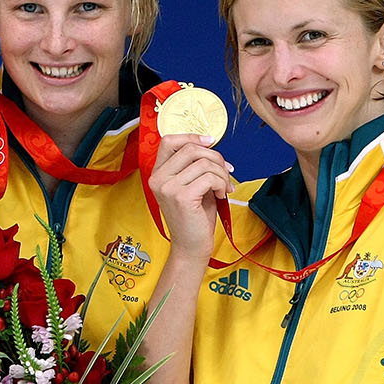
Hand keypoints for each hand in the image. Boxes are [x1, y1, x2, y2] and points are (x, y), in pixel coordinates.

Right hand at [148, 134, 232, 259]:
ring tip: (225, 187)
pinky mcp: (182, 197)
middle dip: (215, 157)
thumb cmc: (194, 217)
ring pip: (204, 163)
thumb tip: (211, 145)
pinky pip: (210, 177)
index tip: (210, 142)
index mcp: (158, 173)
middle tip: (226, 172)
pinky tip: (221, 195)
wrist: (191, 246)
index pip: (169, 141)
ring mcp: (168, 188)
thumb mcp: (192, 185)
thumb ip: (195, 165)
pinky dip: (222, 184)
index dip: (192, 136)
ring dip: (222, 174)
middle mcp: (158, 178)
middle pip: (191, 149)